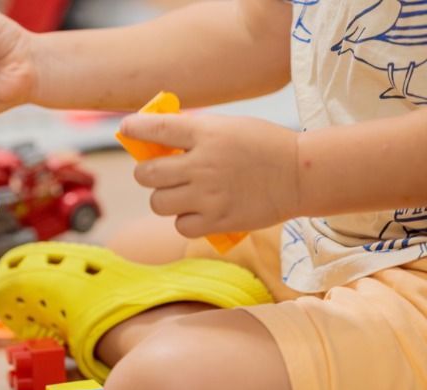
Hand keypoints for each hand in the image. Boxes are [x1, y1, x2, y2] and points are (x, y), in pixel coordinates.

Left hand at [119, 113, 299, 237]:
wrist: (301, 174)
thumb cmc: (262, 146)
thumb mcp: (228, 127)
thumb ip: (193, 133)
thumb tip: (154, 138)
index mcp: (205, 134)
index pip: (156, 128)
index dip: (134, 128)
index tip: (127, 129)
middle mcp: (203, 164)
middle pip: (146, 174)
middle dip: (147, 173)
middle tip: (160, 173)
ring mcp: (209, 195)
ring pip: (158, 203)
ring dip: (165, 198)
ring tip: (183, 193)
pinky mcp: (218, 220)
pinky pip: (180, 225)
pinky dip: (185, 220)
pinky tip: (198, 210)